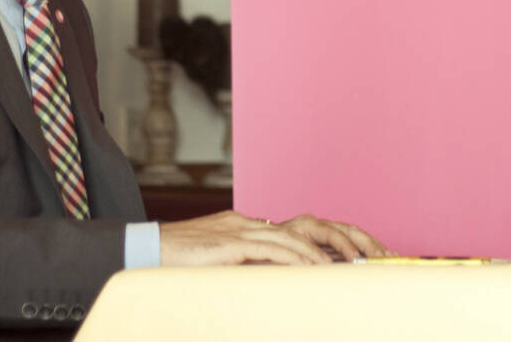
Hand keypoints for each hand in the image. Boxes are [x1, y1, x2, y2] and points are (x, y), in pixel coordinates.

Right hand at [159, 210, 388, 265]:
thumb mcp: (217, 266)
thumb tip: (265, 287)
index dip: (327, 245)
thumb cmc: (174, 264)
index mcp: (247, 228)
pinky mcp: (229, 243)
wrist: (142, 250)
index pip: (297, 233)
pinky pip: (270, 249)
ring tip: (348, 268)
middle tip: (368, 256)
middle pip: (306, 227)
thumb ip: (242, 270)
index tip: (353, 258)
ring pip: (293, 238)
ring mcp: (239, 230)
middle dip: (340, 241)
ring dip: (323, 254)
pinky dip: (295, 259)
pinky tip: (312, 271)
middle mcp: (249, 224)